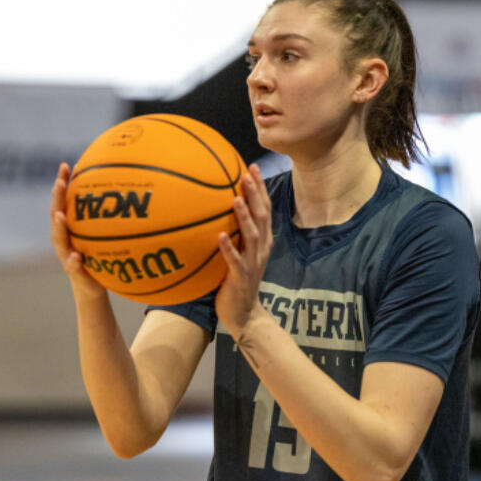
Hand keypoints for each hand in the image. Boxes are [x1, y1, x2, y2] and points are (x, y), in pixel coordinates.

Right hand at [50, 163, 105, 301]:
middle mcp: (64, 239)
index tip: (65, 165)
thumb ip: (106, 217)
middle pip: (56, 215)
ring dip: (59, 226)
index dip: (62, 184)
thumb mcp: (102, 234)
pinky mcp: (75, 273)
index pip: (63, 202)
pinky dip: (74, 261)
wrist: (91, 287)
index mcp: (69, 228)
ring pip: (59, 239)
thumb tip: (126, 190)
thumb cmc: (97, 256)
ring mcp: (66, 255)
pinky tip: (77, 256)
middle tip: (60, 182)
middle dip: (57, 198)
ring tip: (60, 215)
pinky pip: (73, 267)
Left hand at [215, 164, 272, 336]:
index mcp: (263, 241)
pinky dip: (228, 247)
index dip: (260, 189)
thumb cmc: (236, 281)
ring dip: (244, 216)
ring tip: (236, 199)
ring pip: (252, 235)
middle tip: (247, 174)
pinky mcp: (241, 277)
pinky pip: (234, 260)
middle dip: (256, 194)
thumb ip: (234, 234)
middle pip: (262, 216)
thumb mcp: (239, 253)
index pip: (264, 209)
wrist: (244, 313)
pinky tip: (220, 235)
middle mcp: (261, 248)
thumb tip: (216, 212)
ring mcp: (253, 262)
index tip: (252, 167)